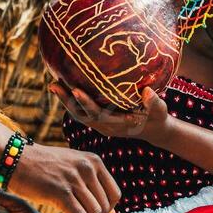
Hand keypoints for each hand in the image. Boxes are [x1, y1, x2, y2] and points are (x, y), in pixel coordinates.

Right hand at [6, 141, 119, 212]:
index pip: (115, 194)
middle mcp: (87, 167)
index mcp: (93, 161)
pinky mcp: (60, 192)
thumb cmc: (42, 167)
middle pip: (105, 206)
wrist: (14, 158)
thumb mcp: (72, 170)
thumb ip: (93, 189)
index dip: (105, 210)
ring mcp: (74, 179)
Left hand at [51, 83, 170, 142]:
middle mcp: (105, 126)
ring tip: (53, 84)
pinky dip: (72, 101)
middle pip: (81, 114)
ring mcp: (100, 124)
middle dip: (67, 100)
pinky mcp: (99, 120)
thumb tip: (147, 90)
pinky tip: (64, 85)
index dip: (86, 102)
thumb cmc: (157, 117)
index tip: (76, 89)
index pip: (98, 114)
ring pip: (78, 114)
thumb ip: (154, 102)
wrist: (154, 129)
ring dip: (65, 100)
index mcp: (117, 124)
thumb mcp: (160, 110)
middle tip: (54, 84)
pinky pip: (81, 111)